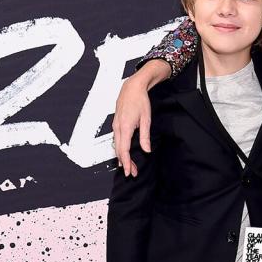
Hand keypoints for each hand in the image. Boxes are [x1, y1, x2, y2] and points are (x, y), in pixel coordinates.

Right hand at [112, 60, 167, 174]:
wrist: (132, 87)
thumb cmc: (140, 101)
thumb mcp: (146, 119)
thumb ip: (145, 136)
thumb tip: (146, 150)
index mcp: (125, 127)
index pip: (124, 150)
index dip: (126, 162)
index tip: (129, 172)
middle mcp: (117, 127)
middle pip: (119, 150)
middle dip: (125, 163)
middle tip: (131, 173)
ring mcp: (115, 125)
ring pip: (117, 146)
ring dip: (123, 157)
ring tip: (130, 166)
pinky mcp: (116, 124)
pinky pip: (117, 140)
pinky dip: (120, 149)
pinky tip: (124, 153)